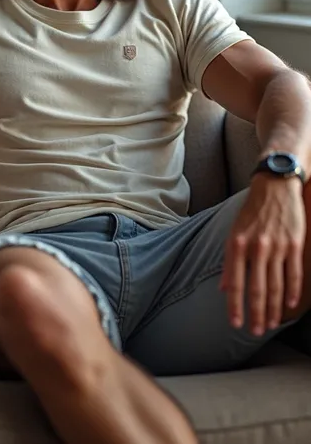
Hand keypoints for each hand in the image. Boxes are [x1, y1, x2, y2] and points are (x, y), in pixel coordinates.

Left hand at [220, 173, 305, 335]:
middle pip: (257, 288)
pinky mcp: (294, 243)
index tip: (235, 324)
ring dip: (273, 308)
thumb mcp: (233, 232)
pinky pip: (293, 273)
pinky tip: (289, 305)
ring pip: (275, 285)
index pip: (235, 283)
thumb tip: (224, 288)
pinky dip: (291, 291)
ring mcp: (277, 246)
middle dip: (256, 314)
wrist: (275, 186)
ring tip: (271, 324)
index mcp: (237, 244)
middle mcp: (256, 247)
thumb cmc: (251, 211)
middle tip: (256, 332)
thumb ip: (229, 261)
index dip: (235, 306)